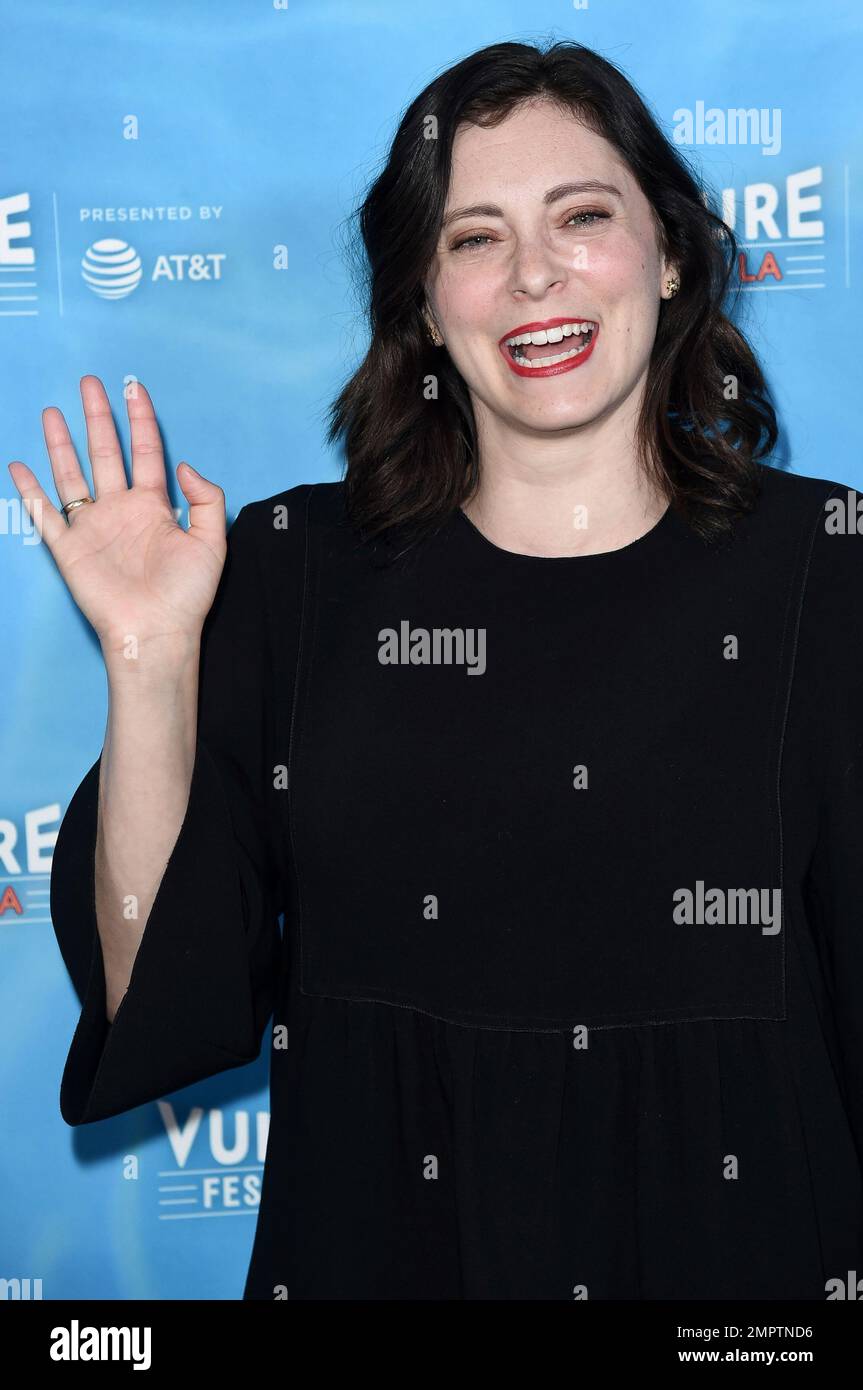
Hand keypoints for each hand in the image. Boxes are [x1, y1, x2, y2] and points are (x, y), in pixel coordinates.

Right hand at [8, 376, 226, 664]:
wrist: (156, 632)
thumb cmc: (187, 595)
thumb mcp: (212, 541)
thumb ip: (206, 498)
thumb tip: (183, 465)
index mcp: (155, 507)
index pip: (146, 452)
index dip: (141, 420)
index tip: (134, 388)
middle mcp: (121, 511)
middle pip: (106, 453)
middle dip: (98, 417)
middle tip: (90, 383)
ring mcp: (93, 528)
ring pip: (72, 475)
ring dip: (61, 444)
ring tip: (53, 412)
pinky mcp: (70, 549)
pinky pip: (45, 514)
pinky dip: (30, 491)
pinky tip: (18, 465)